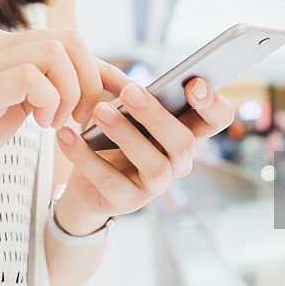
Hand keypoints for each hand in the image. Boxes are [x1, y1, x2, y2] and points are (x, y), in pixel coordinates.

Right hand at [0, 27, 102, 199]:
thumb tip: (101, 77)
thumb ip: (51, 85)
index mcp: (3, 44)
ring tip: (53, 122)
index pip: (68, 40)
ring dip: (68, 94)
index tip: (116, 97)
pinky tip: (38, 123)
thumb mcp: (20, 103)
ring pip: (54, 54)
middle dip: (88, 82)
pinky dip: (48, 102)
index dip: (100, 69)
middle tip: (78, 117)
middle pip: (68, 41)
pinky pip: (32, 78)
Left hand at [55, 74, 235, 220]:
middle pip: (183, 143)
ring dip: (126, 136)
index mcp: (186, 132)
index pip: (218, 120)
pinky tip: (66, 135)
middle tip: (129, 91)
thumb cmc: (112, 136)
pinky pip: (109, 180)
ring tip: (100, 112)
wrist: (86, 181)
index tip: (192, 83)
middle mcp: (178, 161)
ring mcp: (156, 185)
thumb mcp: (126, 112)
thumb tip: (129, 86)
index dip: (212, 103)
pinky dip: (85, 156)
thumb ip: (134, 95)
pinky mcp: (127, 202)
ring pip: (154, 165)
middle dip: (157, 116)